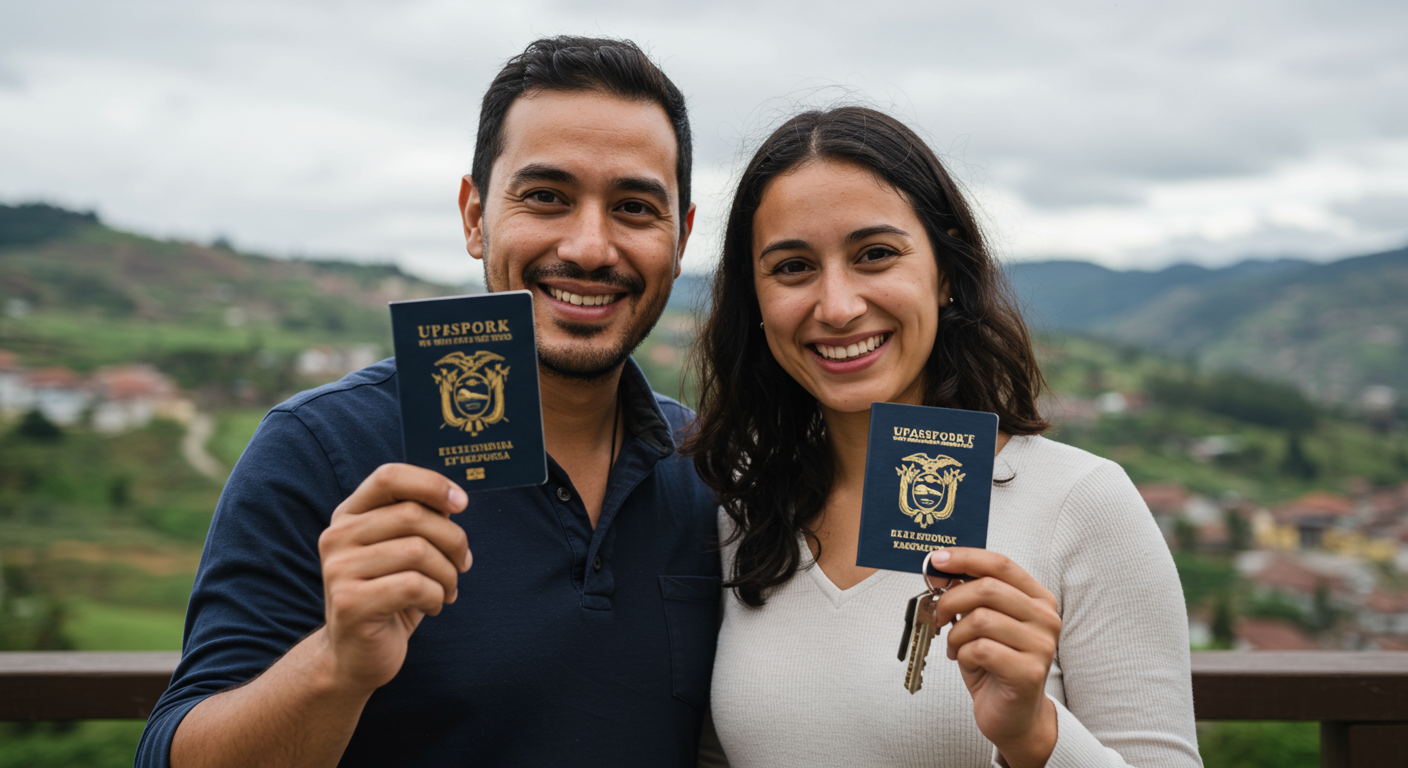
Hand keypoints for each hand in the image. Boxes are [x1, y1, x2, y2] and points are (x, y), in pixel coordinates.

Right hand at [317, 464, 470, 695]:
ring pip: (418, 551)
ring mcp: (339, 569)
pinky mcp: (350, 602)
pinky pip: (415, 585)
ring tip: (447, 590)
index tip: (462, 503)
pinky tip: (432, 606)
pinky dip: (436, 596)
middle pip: (413, 515)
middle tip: (463, 564)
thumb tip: (455, 499)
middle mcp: (337, 536)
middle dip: (453, 540)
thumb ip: (421, 522)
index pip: (389, 477)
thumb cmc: (390, 596)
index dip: (431, 483)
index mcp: (350, 516)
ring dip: (447, 574)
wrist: (356, 656)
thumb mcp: (404, 552)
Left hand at [928, 548, 1059, 767]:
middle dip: (951, 599)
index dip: (965, 558)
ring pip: (980, 619)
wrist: (1013, 715)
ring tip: (956, 646)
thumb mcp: (981, 622)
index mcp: (1037, 599)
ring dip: (956, 634)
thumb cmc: (995, 665)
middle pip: (987, 588)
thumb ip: (969, 595)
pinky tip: (967, 662)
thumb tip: (941, 569)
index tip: (937, 560)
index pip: (1000, 564)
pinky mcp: (1030, 671)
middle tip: (938, 616)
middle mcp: (1045, 618)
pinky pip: (980, 649)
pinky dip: (963, 654)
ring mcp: (1042, 645)